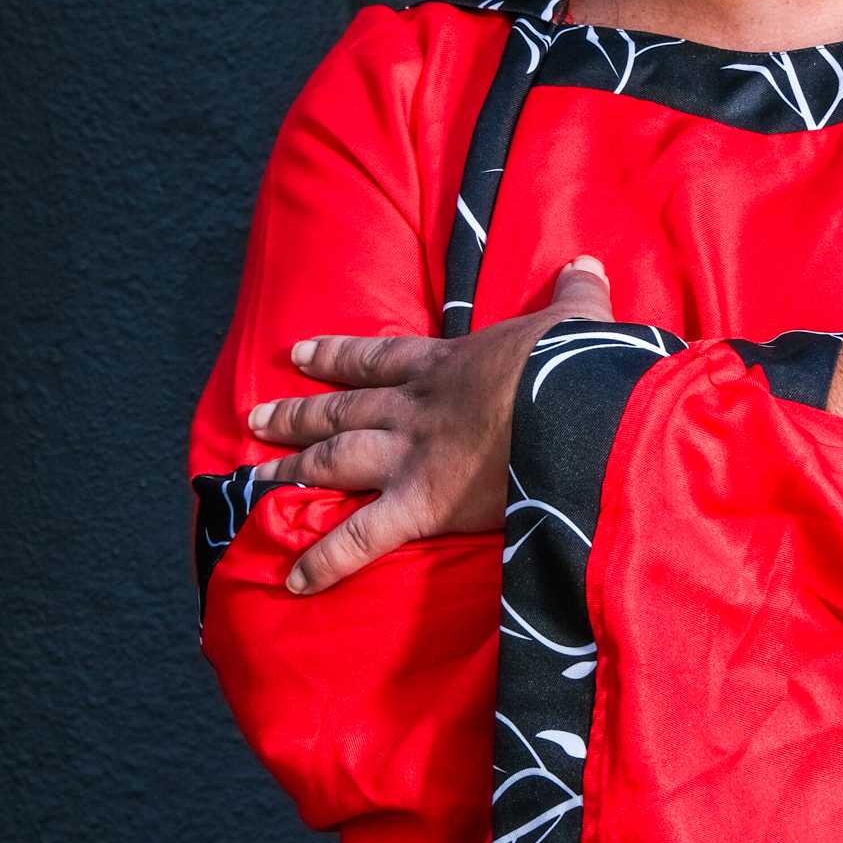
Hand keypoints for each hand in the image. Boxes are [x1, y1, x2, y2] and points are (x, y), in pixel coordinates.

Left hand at [246, 256, 613, 594]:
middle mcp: (414, 408)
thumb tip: (589, 263)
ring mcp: (411, 455)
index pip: (376, 358)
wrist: (574, 405)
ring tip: (252, 478)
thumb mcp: (576, 322)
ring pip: (334, 460)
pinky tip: (293, 579)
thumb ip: (576, 295)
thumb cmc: (575, 366)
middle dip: (297, 414)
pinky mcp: (422, 503)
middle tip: (255, 419)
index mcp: (446, 364)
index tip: (299, 354)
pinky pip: (362, 537)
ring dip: (290, 470)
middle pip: (341, 409)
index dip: (336, 356)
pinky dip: (325, 559)